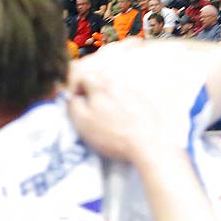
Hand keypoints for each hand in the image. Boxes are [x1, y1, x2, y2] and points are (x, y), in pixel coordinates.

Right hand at [65, 54, 179, 162]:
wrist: (147, 144)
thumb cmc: (112, 135)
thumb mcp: (83, 122)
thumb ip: (73, 105)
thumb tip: (72, 97)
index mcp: (100, 86)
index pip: (82, 76)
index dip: (74, 87)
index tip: (74, 100)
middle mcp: (117, 83)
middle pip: (99, 78)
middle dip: (91, 89)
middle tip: (89, 107)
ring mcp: (133, 91)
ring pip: (114, 87)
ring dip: (107, 96)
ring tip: (107, 115)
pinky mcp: (145, 101)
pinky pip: (128, 96)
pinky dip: (122, 103)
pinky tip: (123, 118)